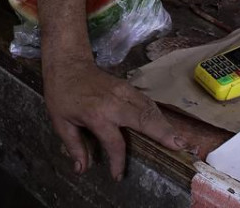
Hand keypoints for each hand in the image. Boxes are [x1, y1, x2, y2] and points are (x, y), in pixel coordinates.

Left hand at [42, 59, 187, 180]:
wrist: (67, 64)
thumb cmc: (62, 94)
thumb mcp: (61, 122)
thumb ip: (74, 146)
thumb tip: (82, 169)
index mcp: (96, 114)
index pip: (114, 143)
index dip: (118, 161)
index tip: (118, 175)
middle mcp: (114, 103)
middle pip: (143, 119)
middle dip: (162, 133)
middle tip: (178, 146)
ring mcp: (122, 91)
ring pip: (149, 108)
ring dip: (164, 123)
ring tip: (179, 139)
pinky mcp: (126, 85)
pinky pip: (146, 100)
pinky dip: (157, 113)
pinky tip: (164, 124)